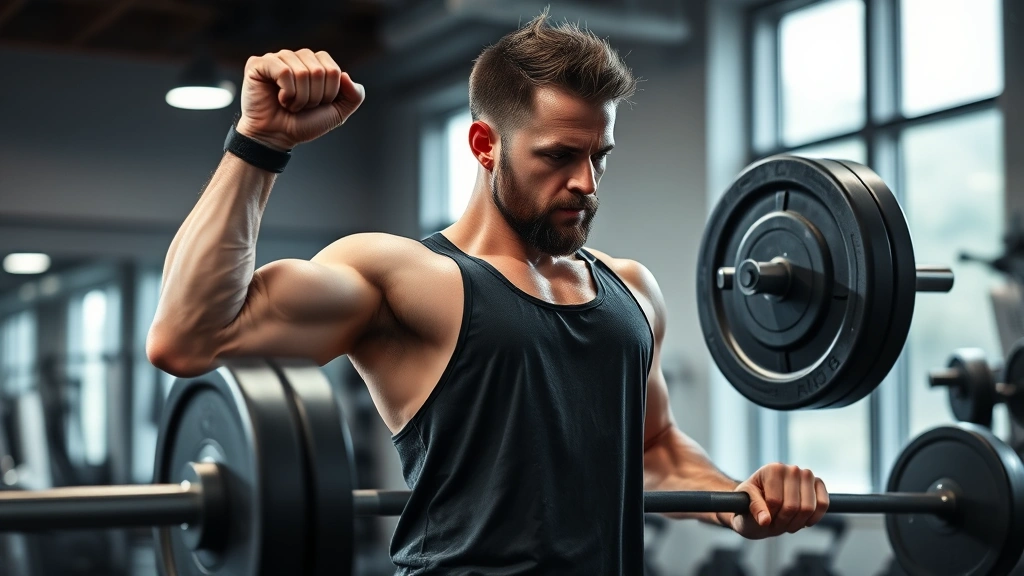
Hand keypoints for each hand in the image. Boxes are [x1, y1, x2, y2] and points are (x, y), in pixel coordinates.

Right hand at [235, 49, 365, 150]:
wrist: (277, 137)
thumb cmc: (303, 123)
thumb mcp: (337, 113)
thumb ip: (354, 96)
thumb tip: (346, 75)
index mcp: (314, 63)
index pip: (333, 70)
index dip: (329, 93)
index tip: (316, 104)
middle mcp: (296, 57)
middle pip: (319, 71)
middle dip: (314, 97)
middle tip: (301, 106)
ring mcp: (277, 58)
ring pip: (302, 72)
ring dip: (300, 98)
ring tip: (290, 104)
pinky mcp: (259, 64)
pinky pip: (284, 71)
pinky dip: (287, 92)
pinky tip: (279, 99)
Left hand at [721, 463, 828, 538]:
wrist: (764, 501)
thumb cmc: (752, 502)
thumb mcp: (745, 504)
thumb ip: (754, 509)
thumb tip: (765, 520)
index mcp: (772, 469)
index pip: (775, 501)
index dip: (770, 516)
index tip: (764, 518)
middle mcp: (791, 469)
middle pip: (793, 506)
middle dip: (784, 521)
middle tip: (776, 523)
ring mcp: (807, 475)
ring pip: (808, 508)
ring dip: (797, 522)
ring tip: (787, 522)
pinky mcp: (818, 484)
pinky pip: (824, 504)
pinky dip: (814, 517)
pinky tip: (804, 521)